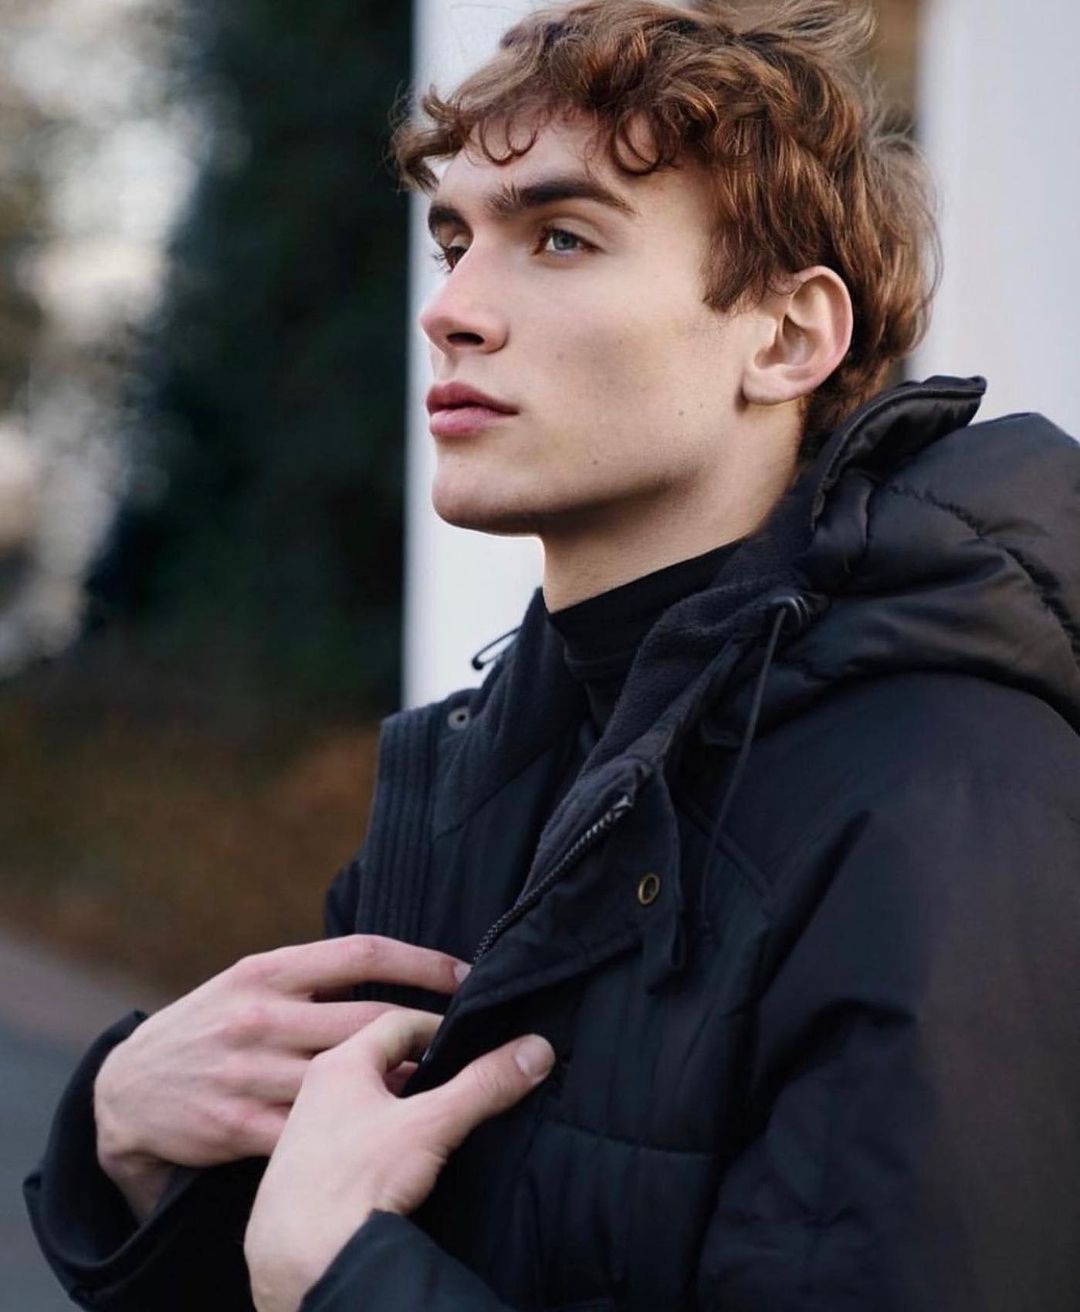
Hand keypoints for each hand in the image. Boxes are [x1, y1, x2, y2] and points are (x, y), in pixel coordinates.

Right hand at [93, 936, 469, 1221]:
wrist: (126, 1091)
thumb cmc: (208, 1026)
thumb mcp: (248, 981)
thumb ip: (310, 975)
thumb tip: (390, 969)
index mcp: (267, 971)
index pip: (362, 954)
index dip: (421, 962)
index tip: (464, 972)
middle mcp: (260, 1017)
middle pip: (366, 1019)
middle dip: (425, 1026)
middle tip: (466, 1031)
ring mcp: (249, 1073)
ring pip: (348, 1077)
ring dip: (401, 1080)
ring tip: (440, 1076)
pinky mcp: (240, 1127)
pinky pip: (315, 1126)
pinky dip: (356, 1123)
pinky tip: (386, 1120)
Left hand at [243, 1008, 555, 1311]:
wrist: (301, 1261)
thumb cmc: (355, 1181)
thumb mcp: (432, 1125)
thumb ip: (485, 1085)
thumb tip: (536, 1049)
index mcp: (338, 1063)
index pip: (396, 1021)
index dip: (438, 1027)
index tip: (469, 1041)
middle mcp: (315, 1090)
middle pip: (377, 1061)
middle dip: (420, 1067)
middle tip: (458, 1079)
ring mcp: (304, 1133)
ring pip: (362, 1102)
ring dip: (398, 1105)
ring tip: (435, 1122)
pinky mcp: (304, 1174)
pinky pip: (350, 1139)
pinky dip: (379, 1139)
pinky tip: (400, 1163)